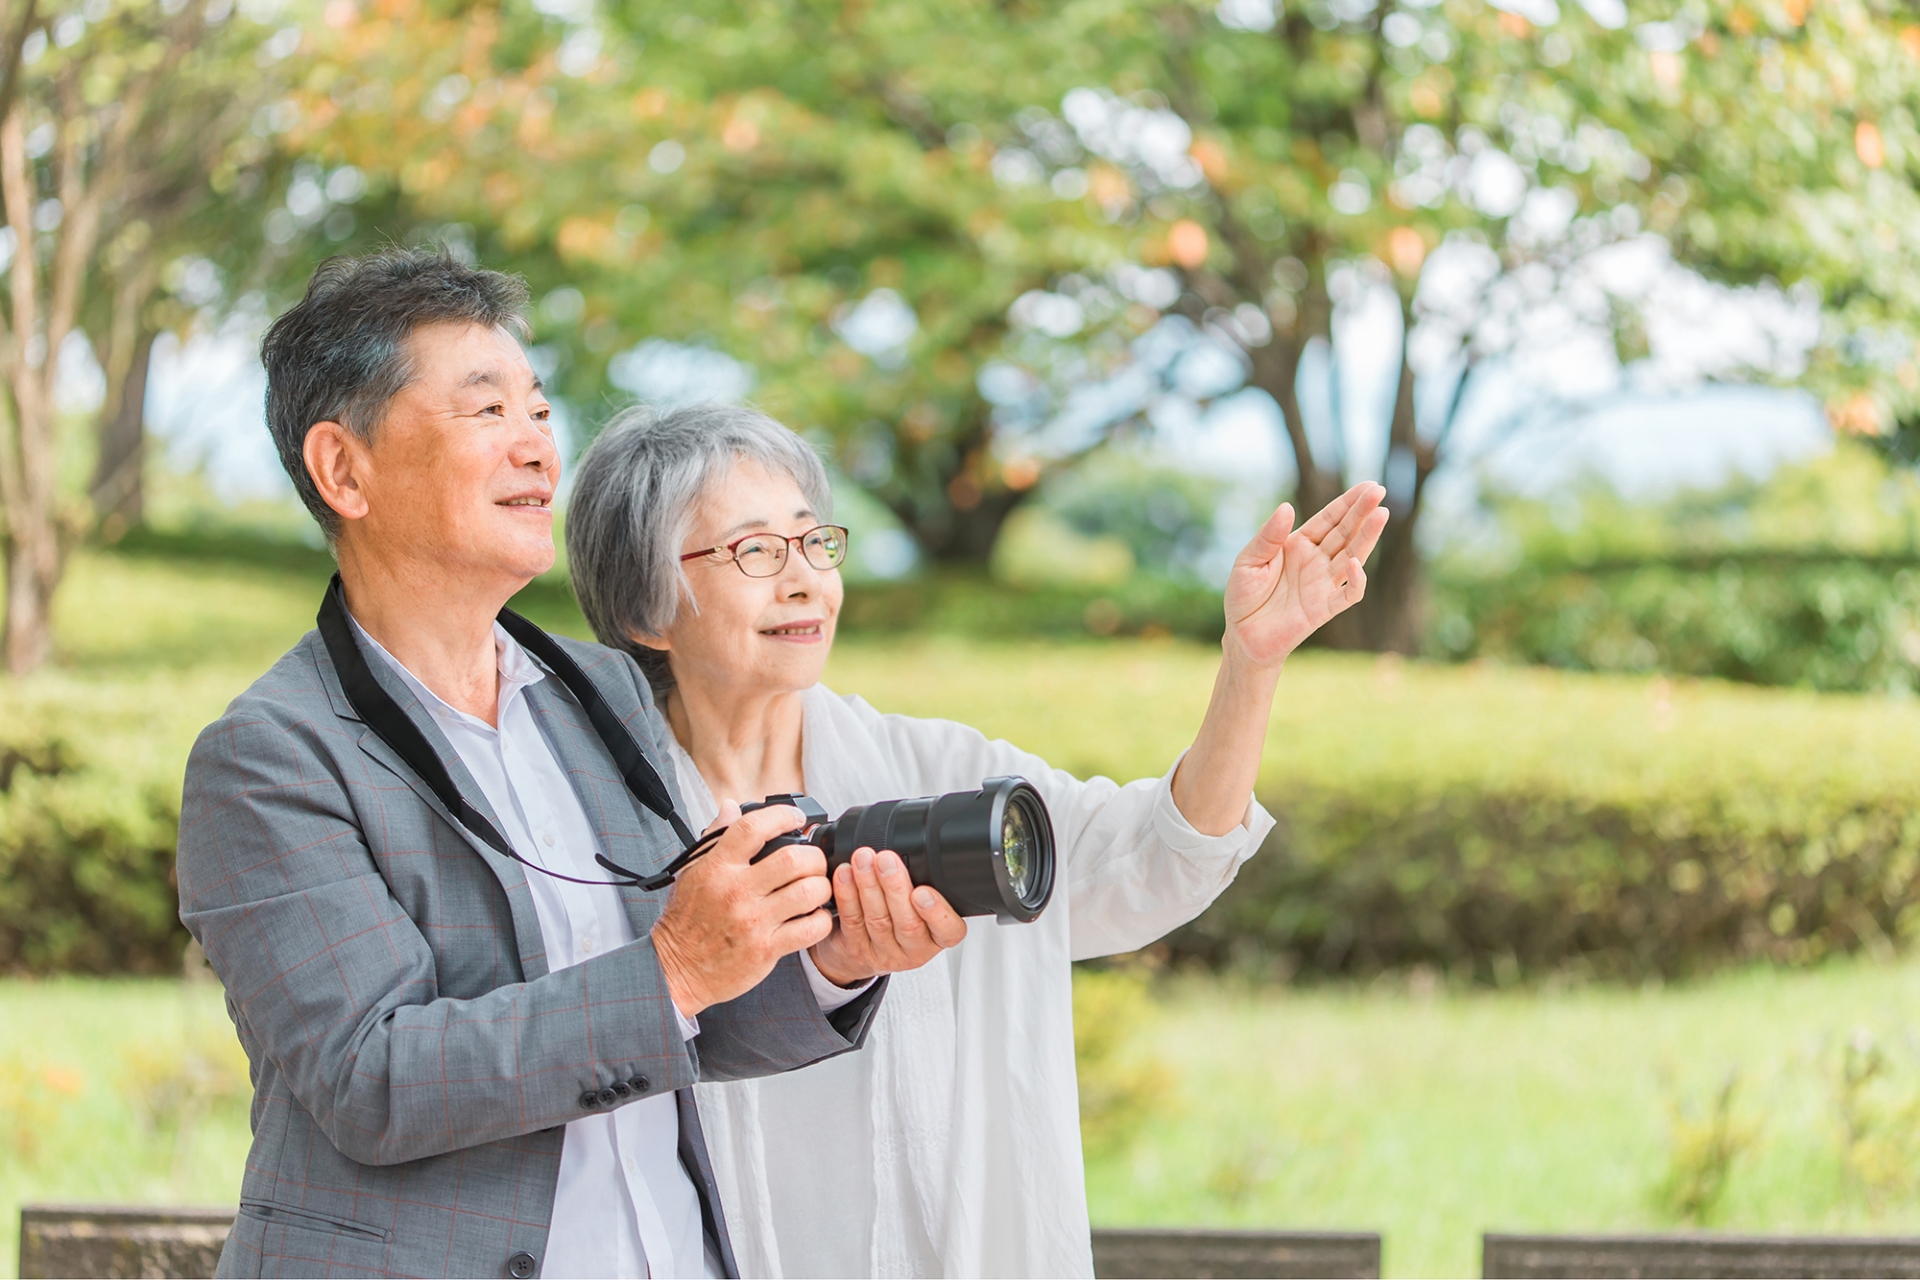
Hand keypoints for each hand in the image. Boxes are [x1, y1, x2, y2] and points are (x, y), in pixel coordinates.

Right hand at [650, 801, 833, 1016]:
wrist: (676, 969)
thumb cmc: (686, 920)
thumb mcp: (692, 872)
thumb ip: (715, 837)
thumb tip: (731, 806)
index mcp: (717, 867)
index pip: (753, 827)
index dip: (782, 815)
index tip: (796, 818)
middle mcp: (736, 891)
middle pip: (793, 859)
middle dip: (814, 856)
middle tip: (814, 861)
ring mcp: (752, 921)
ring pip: (807, 892)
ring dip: (821, 887)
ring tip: (817, 888)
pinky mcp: (765, 950)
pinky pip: (809, 929)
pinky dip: (821, 920)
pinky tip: (814, 916)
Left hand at [808, 847, 968, 986]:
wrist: (858, 953)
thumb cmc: (895, 920)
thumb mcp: (919, 906)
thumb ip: (923, 882)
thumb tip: (917, 845)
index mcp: (937, 936)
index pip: (949, 930)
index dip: (938, 913)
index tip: (923, 891)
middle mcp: (913, 948)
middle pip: (908, 923)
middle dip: (895, 887)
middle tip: (886, 860)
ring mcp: (883, 952)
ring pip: (877, 919)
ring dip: (868, 885)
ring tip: (863, 859)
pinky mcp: (855, 950)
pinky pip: (852, 921)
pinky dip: (847, 895)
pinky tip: (845, 875)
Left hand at [1223, 482, 1388, 670]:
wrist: (1241, 635)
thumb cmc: (1243, 596)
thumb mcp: (1248, 561)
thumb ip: (1268, 537)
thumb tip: (1287, 508)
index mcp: (1298, 545)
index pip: (1329, 519)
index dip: (1348, 503)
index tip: (1368, 486)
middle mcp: (1315, 561)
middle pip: (1345, 533)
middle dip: (1362, 512)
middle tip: (1380, 491)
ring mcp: (1323, 584)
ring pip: (1352, 557)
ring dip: (1367, 538)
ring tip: (1381, 515)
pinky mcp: (1324, 609)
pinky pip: (1348, 595)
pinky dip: (1355, 581)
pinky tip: (1354, 563)